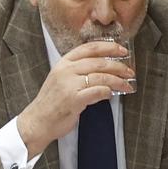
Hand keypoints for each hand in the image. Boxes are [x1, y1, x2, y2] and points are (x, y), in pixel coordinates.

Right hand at [16, 38, 132, 154]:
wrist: (37, 121)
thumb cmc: (52, 102)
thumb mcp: (61, 79)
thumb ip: (78, 70)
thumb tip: (105, 66)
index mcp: (63, 62)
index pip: (90, 47)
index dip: (109, 47)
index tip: (122, 50)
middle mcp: (66, 70)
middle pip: (99, 62)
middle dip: (118, 66)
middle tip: (130, 71)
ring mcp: (69, 84)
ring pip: (101, 77)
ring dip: (118, 81)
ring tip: (126, 85)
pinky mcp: (74, 99)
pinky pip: (98, 91)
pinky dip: (108, 92)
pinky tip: (111, 94)